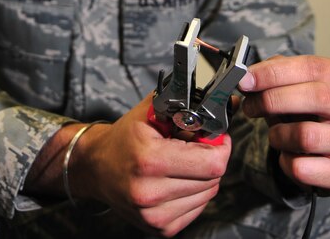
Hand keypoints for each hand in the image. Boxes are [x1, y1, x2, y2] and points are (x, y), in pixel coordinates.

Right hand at [71, 95, 230, 236]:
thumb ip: (191, 104)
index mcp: (150, 160)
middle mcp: (150, 193)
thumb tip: (233, 102)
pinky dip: (193, 193)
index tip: (215, 138)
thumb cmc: (125, 138)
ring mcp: (154, 216)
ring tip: (180, 164)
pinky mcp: (160, 229)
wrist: (96, 168)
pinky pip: (197, 209)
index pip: (213, 163)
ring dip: (203, 178)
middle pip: (213, 179)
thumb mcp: (152, 111)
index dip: (220, 147)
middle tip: (193, 148)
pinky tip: (176, 181)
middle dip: (210, 160)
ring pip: (208, 194)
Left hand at [238, 55, 329, 192]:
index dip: (275, 72)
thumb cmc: (311, 114)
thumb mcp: (297, 87)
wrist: (329, 155)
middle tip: (250, 106)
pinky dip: (285, 162)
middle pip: (316, 96)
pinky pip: (303, 167)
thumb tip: (248, 77)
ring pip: (307, 136)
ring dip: (279, 135)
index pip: (313, 67)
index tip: (246, 79)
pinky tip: (289, 155)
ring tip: (276, 135)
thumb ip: (276, 76)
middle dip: (274, 99)